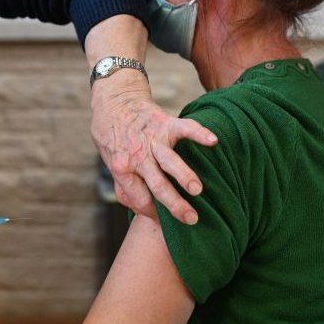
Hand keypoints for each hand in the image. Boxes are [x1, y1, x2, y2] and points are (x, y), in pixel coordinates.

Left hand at [91, 70, 217, 223]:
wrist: (113, 100)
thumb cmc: (112, 135)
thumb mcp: (110, 161)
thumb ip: (123, 184)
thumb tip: (136, 207)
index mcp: (122, 169)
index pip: (139, 199)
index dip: (152, 213)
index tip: (166, 223)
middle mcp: (137, 157)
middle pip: (157, 185)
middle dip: (175, 204)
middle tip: (192, 218)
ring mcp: (152, 139)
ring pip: (170, 161)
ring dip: (184, 175)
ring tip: (198, 190)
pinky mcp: (164, 123)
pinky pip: (185, 128)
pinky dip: (199, 133)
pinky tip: (213, 141)